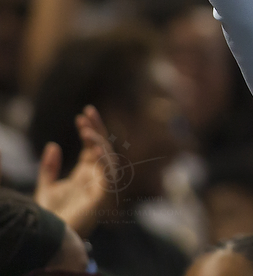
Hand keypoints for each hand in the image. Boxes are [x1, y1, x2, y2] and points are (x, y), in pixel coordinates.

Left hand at [34, 105, 115, 237]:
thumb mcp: (46, 188)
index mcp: (86, 174)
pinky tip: (94, 149)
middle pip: (102, 147)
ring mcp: (101, 186)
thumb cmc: (51, 217)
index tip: (81, 114)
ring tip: (84, 129)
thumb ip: (49, 168)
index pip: (92, 146)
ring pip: (107, 158)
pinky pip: (109, 176)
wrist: (51, 238)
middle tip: (88, 111)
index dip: (89, 130)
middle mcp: (97, 177)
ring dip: (98, 142)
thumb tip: (53, 145)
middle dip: (97, 128)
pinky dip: (104, 162)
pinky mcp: (103, 198)